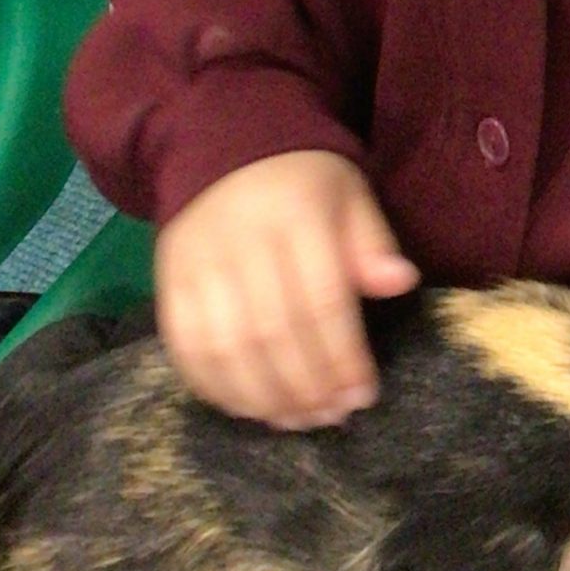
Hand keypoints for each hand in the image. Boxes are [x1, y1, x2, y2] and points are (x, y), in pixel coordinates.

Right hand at [154, 149, 418, 426]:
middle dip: (307, 387)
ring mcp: (197, 264)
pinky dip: (215, 388)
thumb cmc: (303, 183)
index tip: (363, 396)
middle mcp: (241, 241)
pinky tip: (248, 407)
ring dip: (263, 397)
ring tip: (296, 420)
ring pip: (226, 348)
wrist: (225, 150)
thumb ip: (372, 243)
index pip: (321, 302)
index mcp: (296, 215)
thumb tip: (401, 284)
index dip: (343, 357)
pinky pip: (185, 347)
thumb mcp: (349, 196)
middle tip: (332, 417)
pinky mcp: (168, 283)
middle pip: (273, 333)